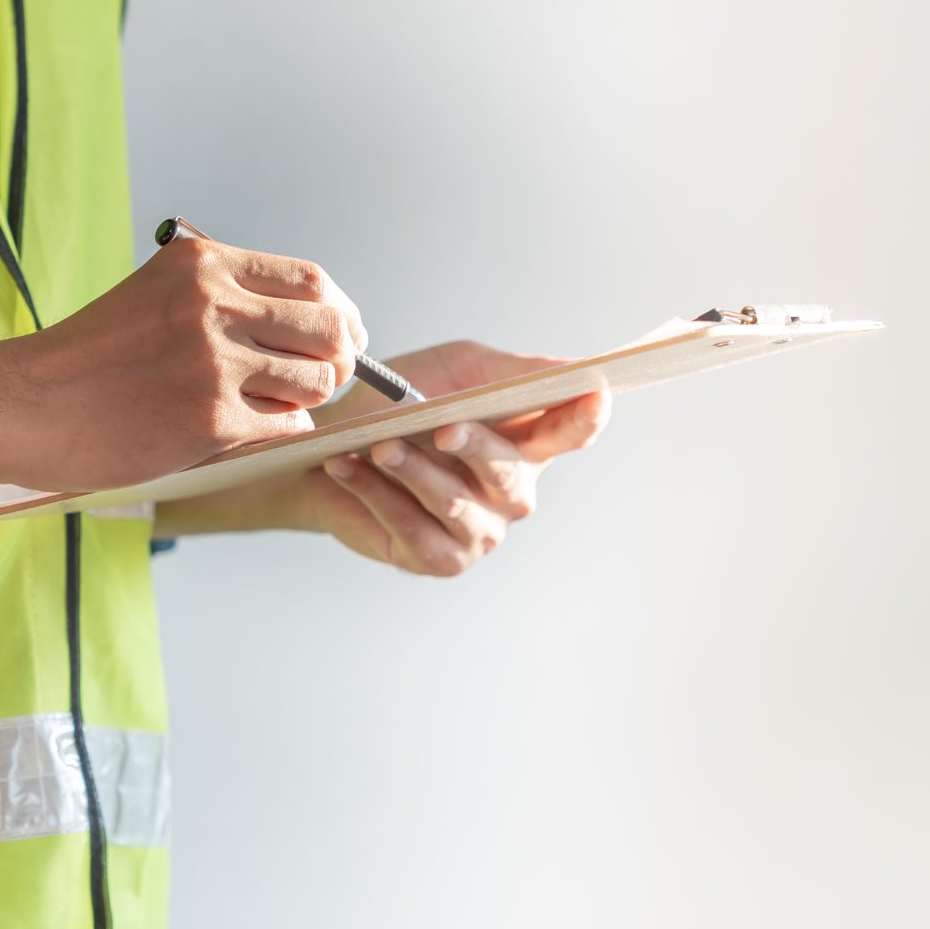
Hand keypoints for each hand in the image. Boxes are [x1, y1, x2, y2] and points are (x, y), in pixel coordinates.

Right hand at [0, 237, 366, 490]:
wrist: (20, 405)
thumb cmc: (88, 360)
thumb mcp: (155, 299)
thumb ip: (226, 301)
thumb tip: (316, 327)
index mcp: (202, 265)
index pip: (311, 279)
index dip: (341, 312)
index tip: (346, 335)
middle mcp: (214, 304)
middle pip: (328, 328)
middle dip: (340, 359)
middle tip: (327, 379)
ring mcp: (214, 362)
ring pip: (315, 381)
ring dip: (307, 399)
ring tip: (269, 407)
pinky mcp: (211, 420)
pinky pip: (287, 425)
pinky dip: (282, 431)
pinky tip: (247, 432)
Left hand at [300, 341, 610, 575]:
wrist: (335, 444)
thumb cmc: (402, 402)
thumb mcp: (456, 370)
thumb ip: (510, 372)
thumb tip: (574, 371)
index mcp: (527, 441)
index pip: (572, 432)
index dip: (587, 417)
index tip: (594, 396)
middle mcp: (512, 491)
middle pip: (509, 472)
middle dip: (476, 448)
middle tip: (443, 428)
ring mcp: (481, 530)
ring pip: (456, 505)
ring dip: (414, 472)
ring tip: (379, 446)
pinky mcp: (440, 559)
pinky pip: (412, 529)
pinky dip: (377, 495)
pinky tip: (346, 467)